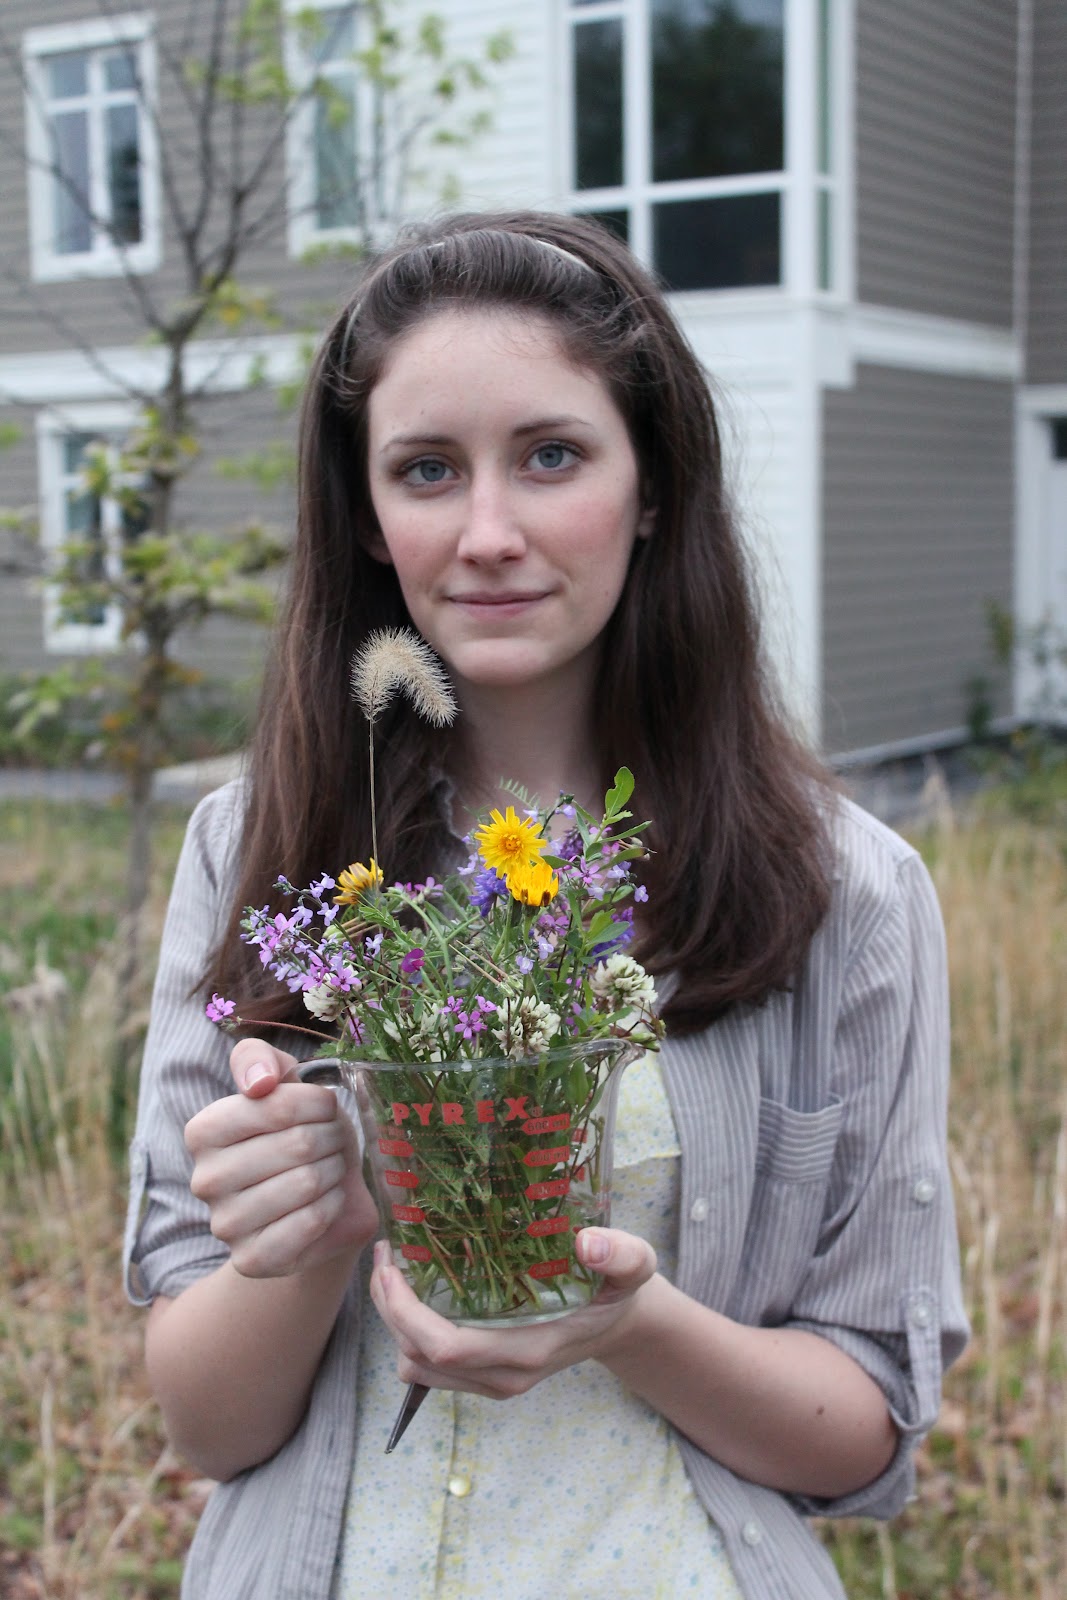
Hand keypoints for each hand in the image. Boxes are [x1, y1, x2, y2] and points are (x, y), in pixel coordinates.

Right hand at [183, 1037, 378, 1277]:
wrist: (312, 1201)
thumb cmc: (297, 1133)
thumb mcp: (283, 1083)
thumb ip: (260, 1059)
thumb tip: (258, 1082)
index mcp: (204, 1131)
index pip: (277, 1104)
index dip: (318, 1104)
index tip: (327, 1109)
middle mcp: (204, 1180)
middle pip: (298, 1143)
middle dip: (332, 1138)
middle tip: (335, 1142)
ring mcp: (225, 1225)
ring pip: (307, 1182)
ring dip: (336, 1170)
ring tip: (332, 1167)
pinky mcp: (252, 1260)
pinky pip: (310, 1223)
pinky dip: (333, 1205)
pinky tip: (329, 1199)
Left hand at [369, 1227, 657, 1398]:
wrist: (617, 1323)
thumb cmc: (618, 1288)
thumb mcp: (635, 1264)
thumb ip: (621, 1255)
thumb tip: (588, 1243)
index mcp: (529, 1349)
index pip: (447, 1348)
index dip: (406, 1312)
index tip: (393, 1264)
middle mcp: (504, 1376)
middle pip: (418, 1358)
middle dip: (387, 1308)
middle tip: (385, 1253)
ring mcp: (491, 1382)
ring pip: (415, 1366)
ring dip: (393, 1321)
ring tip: (393, 1269)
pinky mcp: (482, 1376)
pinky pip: (426, 1365)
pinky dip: (407, 1330)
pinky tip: (415, 1289)